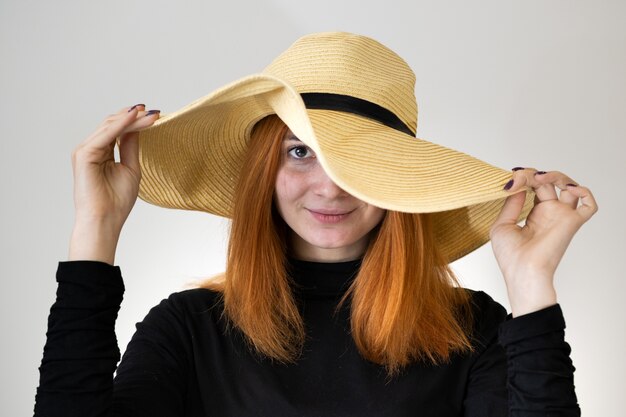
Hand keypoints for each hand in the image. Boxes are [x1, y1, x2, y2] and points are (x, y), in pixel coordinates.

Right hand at [68, 105, 159, 263]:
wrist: (105, 220)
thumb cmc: (117, 201)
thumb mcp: (130, 168)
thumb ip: (130, 146)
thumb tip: (137, 127)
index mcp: (101, 152)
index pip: (118, 130)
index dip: (135, 121)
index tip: (155, 115)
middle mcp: (91, 149)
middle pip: (114, 125)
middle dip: (134, 117)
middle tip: (154, 112)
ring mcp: (85, 150)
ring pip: (110, 126)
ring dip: (131, 119)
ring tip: (150, 114)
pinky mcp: (83, 154)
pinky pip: (105, 135)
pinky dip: (121, 125)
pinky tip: (134, 118)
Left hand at [489, 168, 597, 315]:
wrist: (522, 272)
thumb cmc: (511, 256)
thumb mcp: (502, 225)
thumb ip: (511, 204)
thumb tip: (517, 185)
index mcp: (534, 215)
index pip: (534, 187)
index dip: (523, 178)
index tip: (510, 178)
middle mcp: (550, 214)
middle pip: (548, 182)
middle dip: (533, 174)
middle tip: (519, 176)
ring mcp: (561, 216)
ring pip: (568, 185)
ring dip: (554, 175)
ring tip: (537, 178)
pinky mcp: (571, 222)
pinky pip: (589, 205)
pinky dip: (584, 192)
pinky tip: (566, 188)